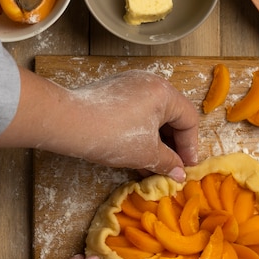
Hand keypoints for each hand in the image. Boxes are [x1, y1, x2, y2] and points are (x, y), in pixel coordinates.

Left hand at [0, 69, 199, 181]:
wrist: (68, 123)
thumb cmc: (112, 135)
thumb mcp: (146, 153)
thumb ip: (168, 162)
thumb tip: (179, 174)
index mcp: (164, 93)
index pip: (189, 119)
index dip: (190, 146)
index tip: (186, 167)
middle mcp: (150, 83)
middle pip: (173, 116)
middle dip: (174, 144)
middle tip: (173, 166)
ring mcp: (130, 86)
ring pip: (154, 116)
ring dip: (157, 142)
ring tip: (154, 165)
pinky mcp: (113, 94)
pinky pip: (138, 114)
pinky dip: (142, 134)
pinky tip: (137, 154)